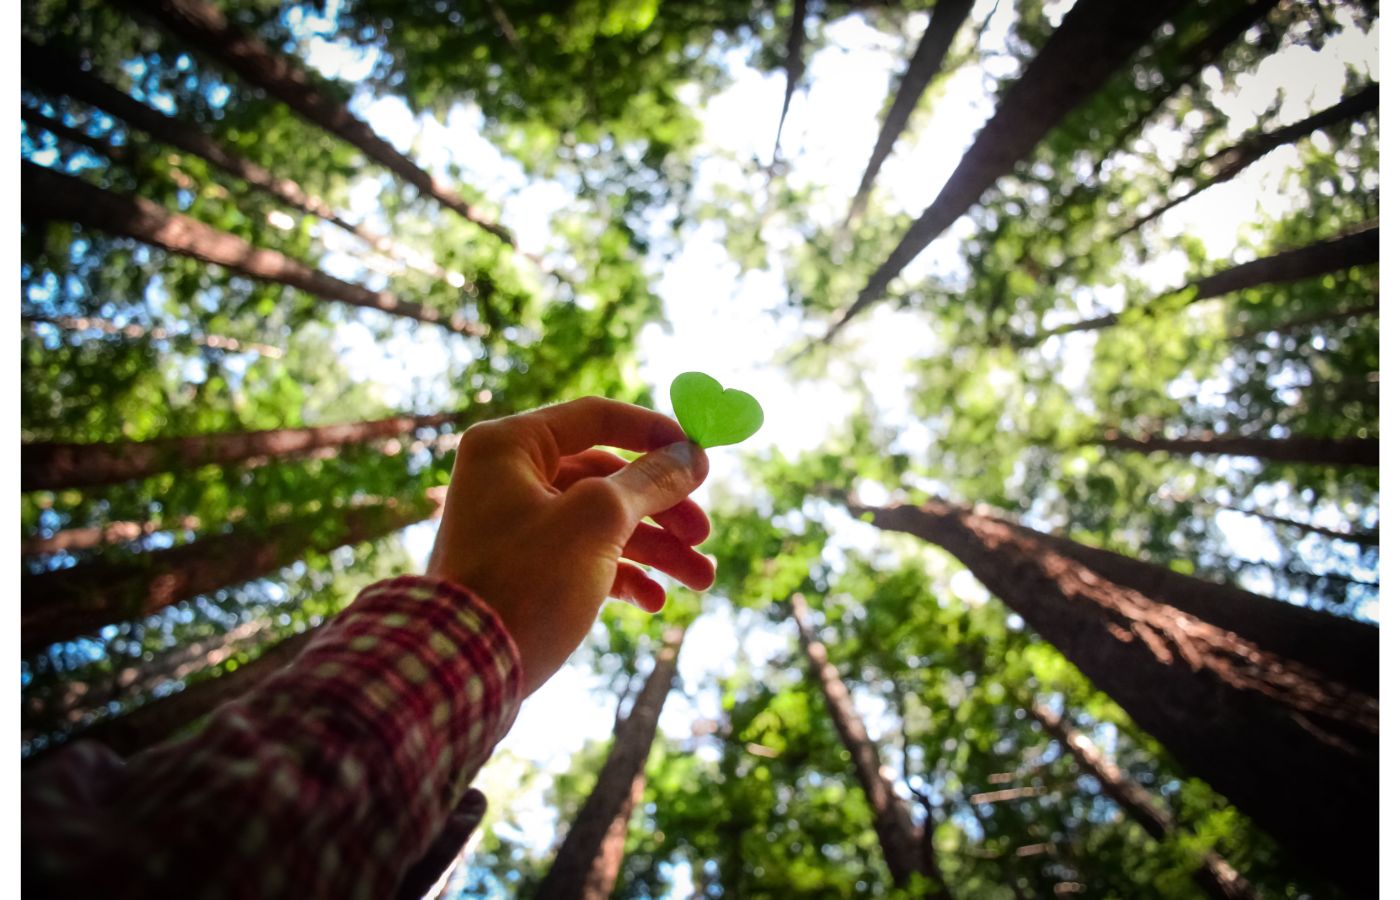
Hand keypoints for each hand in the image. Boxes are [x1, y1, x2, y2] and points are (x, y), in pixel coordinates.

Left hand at [427, 397, 713, 693]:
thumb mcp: (597, 521)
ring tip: (701, 579)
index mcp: (510, 446)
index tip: (702, 456)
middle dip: (663, 507)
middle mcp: (507, 478)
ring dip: (656, 549)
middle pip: (607, 476)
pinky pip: (584, 559)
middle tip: (703, 534)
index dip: (655, 433)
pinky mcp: (522, 572)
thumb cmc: (524, 582)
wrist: (461, 673)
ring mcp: (514, 527)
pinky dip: (622, 576)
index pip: (596, 417)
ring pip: (602, 522)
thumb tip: (692, 455)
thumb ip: (650, 481)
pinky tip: (654, 602)